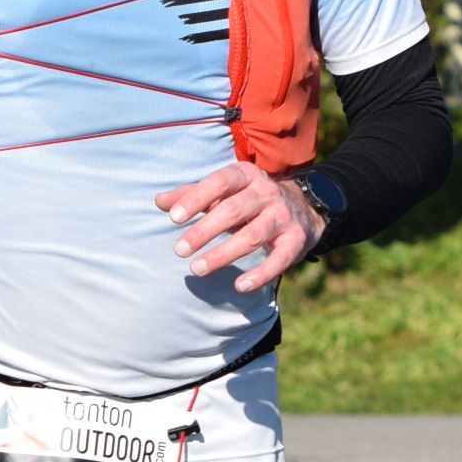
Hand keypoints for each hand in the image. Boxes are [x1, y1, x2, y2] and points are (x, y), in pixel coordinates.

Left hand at [156, 162, 323, 293]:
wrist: (303, 208)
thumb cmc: (249, 200)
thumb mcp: (224, 191)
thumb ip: (193, 195)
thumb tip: (159, 201)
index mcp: (247, 175)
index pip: (219, 182)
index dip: (196, 198)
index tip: (173, 217)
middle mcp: (267, 192)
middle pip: (234, 210)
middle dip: (204, 231)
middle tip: (179, 250)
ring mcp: (283, 216)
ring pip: (253, 236)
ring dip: (223, 254)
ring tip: (197, 268)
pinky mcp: (296, 240)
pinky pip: (279, 259)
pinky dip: (261, 274)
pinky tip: (240, 286)